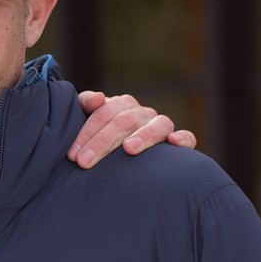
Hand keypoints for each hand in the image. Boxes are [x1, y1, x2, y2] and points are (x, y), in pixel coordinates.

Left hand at [68, 91, 196, 168]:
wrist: (120, 150)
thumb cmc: (100, 134)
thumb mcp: (87, 118)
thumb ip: (86, 104)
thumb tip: (99, 98)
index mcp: (121, 105)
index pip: (104, 113)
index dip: (87, 133)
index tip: (73, 155)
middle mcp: (142, 113)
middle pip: (124, 121)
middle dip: (103, 142)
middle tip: (85, 162)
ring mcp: (161, 125)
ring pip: (158, 125)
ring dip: (144, 135)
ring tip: (129, 149)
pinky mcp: (178, 140)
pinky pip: (187, 137)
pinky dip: (183, 138)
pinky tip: (174, 142)